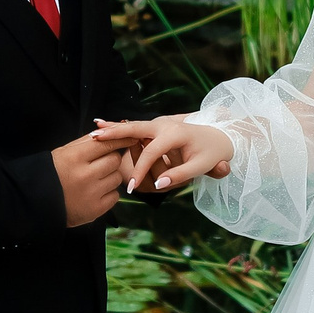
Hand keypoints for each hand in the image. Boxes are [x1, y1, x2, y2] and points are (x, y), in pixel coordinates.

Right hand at [53, 130, 132, 226]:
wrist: (37, 201)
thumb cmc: (52, 173)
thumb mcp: (64, 152)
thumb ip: (86, 142)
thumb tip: (110, 131)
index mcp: (75, 157)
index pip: (107, 143)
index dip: (120, 139)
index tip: (131, 137)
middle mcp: (84, 175)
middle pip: (115, 160)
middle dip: (110, 160)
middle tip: (100, 163)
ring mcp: (91, 194)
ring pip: (117, 178)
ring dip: (110, 176)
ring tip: (94, 180)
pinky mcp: (95, 210)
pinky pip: (115, 196)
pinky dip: (108, 193)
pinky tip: (95, 192)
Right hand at [95, 116, 234, 192]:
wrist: (220, 136)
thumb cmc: (211, 153)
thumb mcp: (200, 167)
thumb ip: (179, 175)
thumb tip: (159, 185)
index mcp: (174, 134)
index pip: (151, 153)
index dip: (140, 171)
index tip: (132, 189)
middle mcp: (163, 125)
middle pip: (135, 129)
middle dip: (115, 134)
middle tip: (95, 139)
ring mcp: (158, 124)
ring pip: (132, 125)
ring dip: (113, 128)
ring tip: (93, 132)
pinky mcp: (156, 126)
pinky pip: (135, 127)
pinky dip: (119, 127)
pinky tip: (101, 124)